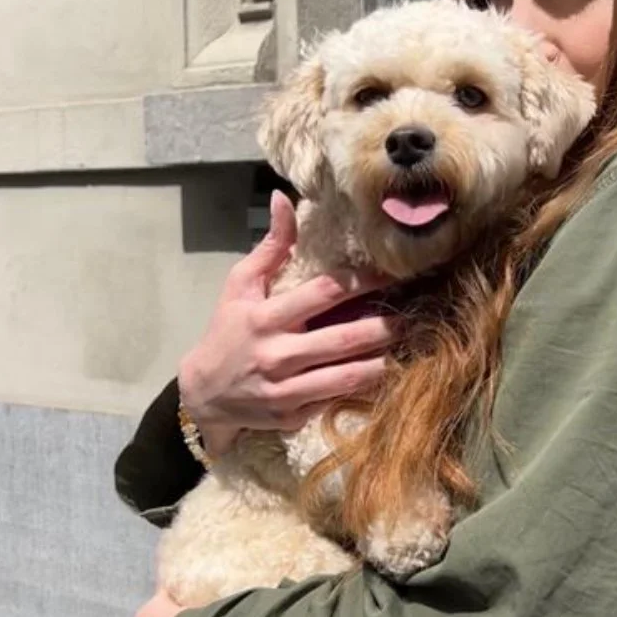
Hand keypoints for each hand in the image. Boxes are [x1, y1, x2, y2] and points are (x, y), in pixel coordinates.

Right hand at [178, 191, 395, 454]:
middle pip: (342, 340)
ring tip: (409, 348)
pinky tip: (387, 376)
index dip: (360, 282)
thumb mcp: (240, 286)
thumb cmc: (228, 331)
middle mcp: (276, 355)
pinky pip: (335, 401)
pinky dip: (363, 390)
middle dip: (382, 328)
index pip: (322, 294)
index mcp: (264, 318)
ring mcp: (285, 391)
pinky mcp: (292, 417)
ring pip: (345, 377)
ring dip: (381, 363)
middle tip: (413, 316)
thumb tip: (283, 199)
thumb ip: (270, 246)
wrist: (203, 394)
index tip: (391, 274)